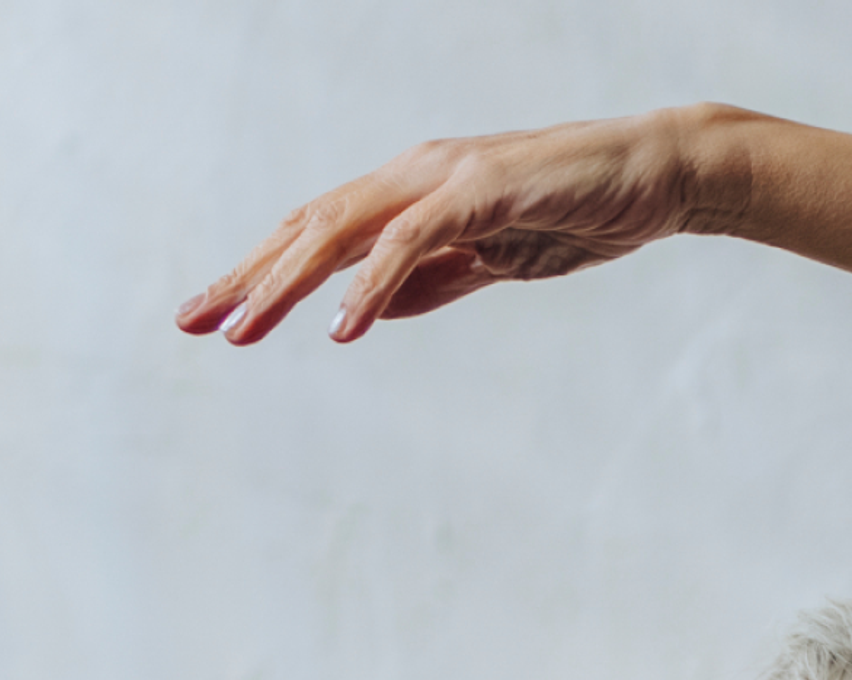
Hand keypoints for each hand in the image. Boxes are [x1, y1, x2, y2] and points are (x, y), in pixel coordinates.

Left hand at [179, 106, 726, 345]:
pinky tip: (342, 327)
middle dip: (247, 276)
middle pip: (308, 228)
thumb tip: (369, 310)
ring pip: (341, 231)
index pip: (318, 234)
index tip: (216, 316)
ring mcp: (443, 178)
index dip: (261, 272)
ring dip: (286, 283)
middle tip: (193, 322)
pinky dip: (372, 285)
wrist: (658, 176)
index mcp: (412, 193)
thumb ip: (435, 281)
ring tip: (244, 331)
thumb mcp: (497, 260)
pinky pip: (411, 242)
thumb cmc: (584, 213)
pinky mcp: (479, 191)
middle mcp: (412, 176)